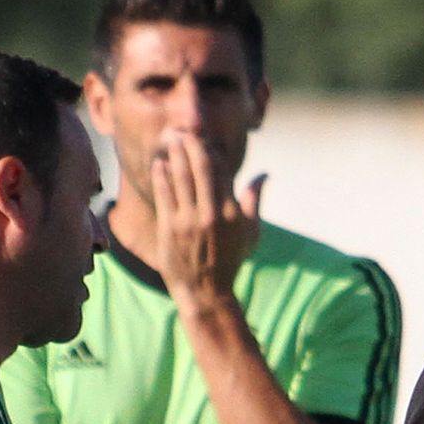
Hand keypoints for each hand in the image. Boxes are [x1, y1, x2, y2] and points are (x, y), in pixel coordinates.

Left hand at [150, 131, 261, 306]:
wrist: (206, 292)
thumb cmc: (229, 261)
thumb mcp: (251, 233)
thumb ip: (255, 201)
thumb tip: (264, 175)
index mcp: (232, 212)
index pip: (221, 170)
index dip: (210, 151)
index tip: (202, 141)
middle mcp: (212, 213)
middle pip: (200, 166)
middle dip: (191, 145)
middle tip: (183, 132)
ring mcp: (189, 220)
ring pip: (181, 176)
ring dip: (174, 154)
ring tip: (170, 141)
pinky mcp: (170, 228)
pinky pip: (164, 194)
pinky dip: (161, 176)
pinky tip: (159, 165)